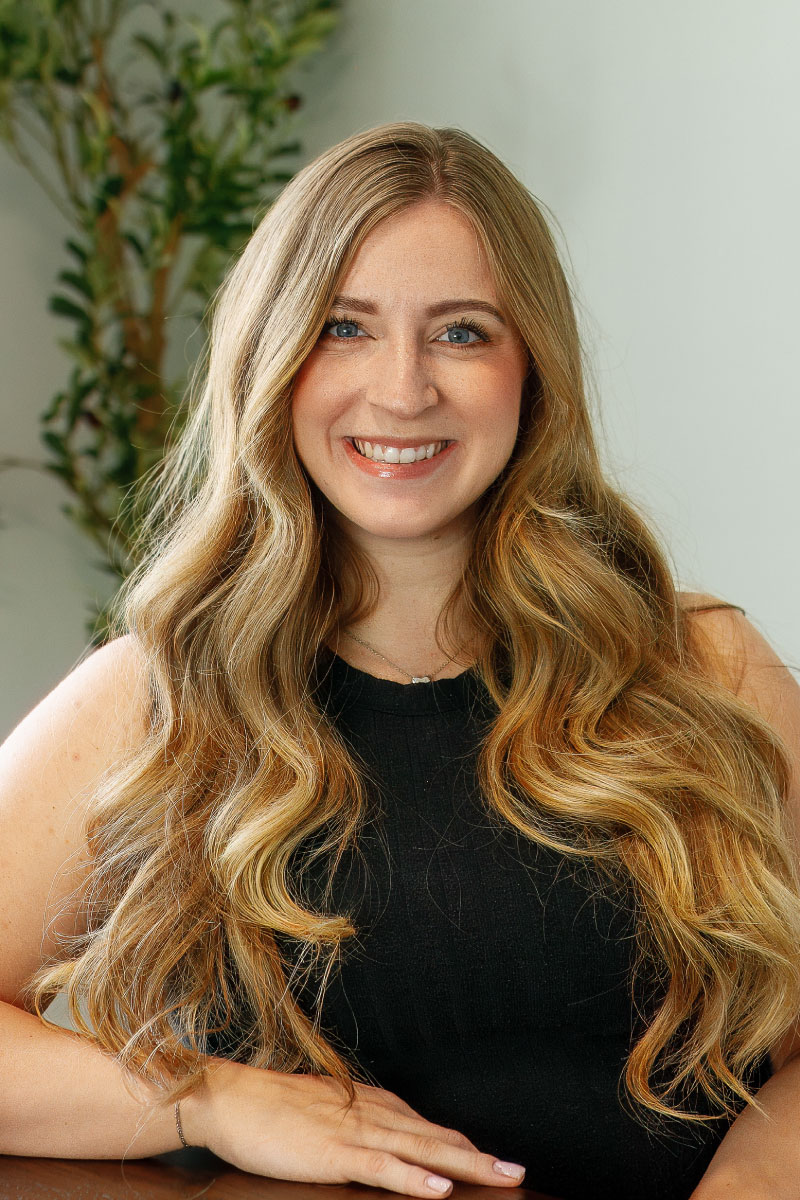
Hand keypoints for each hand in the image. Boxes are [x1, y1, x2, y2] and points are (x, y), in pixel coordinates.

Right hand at [182, 1058, 526, 1196]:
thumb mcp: (323, 1114)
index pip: (429, 1127)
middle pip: (437, 1137)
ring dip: (465, 1165)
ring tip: (501, 1177)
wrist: (230, 1097)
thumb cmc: (270, 1108)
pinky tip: (439, 1190)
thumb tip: (378, 1143)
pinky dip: (414, 1179)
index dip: (463, 1146)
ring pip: (422, 1150)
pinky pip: (383, 1167)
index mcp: (371, 1104)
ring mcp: (356, 1131)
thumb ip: (354, 1124)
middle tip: (519, 1172)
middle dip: (480, 1157)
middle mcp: (373, 1112)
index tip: (493, 1162)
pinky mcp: (334, 1152)